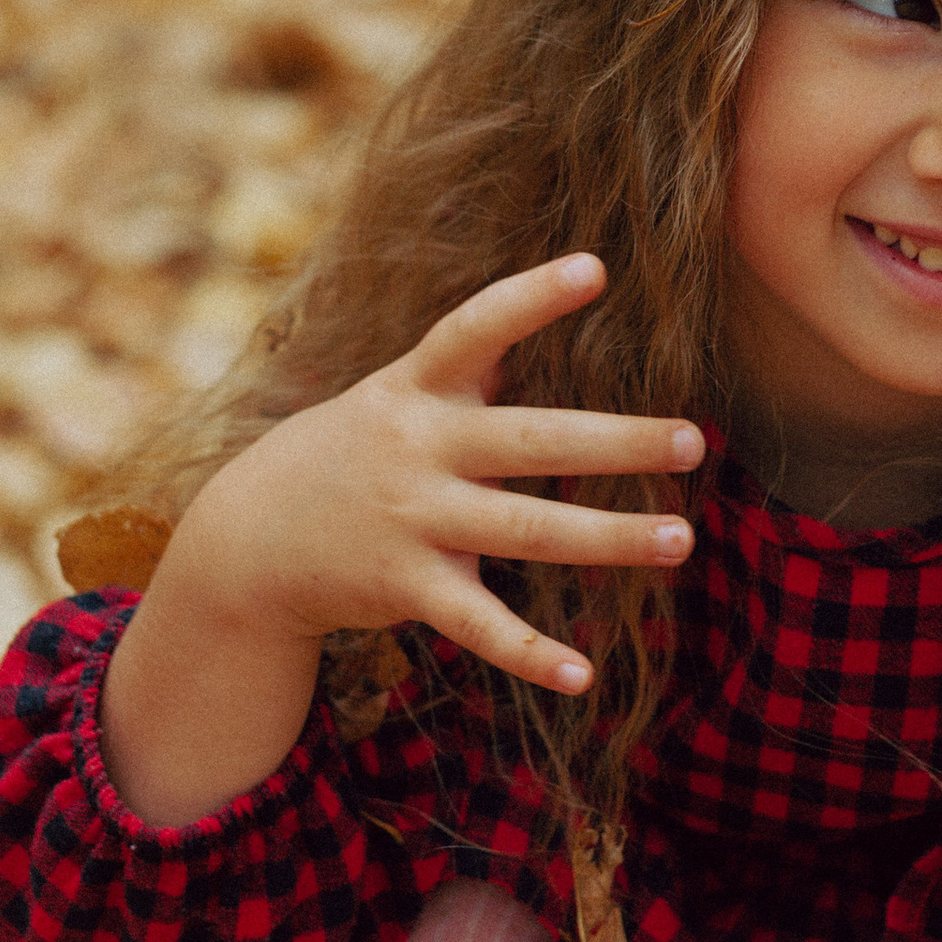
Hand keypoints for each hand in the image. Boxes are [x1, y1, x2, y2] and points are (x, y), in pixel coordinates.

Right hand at [101, 256, 701, 820]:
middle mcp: (419, 448)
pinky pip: (479, 624)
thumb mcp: (395, 393)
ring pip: (526, 531)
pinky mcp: (406, 586)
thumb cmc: (351, 451)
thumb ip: (467, 364)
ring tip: (680, 539)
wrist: (248, 538)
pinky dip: (531, 654)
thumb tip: (540, 299)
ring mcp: (413, 519)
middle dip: (617, 442)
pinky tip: (584, 673)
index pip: (476, 328)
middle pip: (532, 441)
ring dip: (608, 539)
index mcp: (418, 389)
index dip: (531, 297)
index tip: (597, 267)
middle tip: (694, 441)